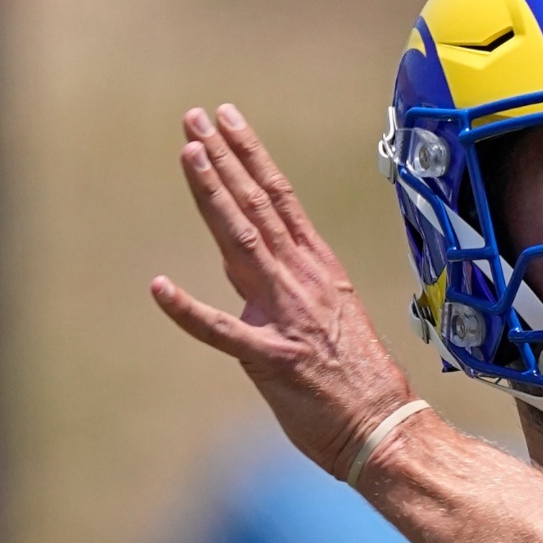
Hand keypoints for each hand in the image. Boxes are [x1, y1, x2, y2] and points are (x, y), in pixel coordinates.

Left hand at [151, 104, 417, 478]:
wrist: (383, 424)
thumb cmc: (355, 378)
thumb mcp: (325, 316)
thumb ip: (282, 289)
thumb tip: (241, 274)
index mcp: (317, 269)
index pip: (279, 198)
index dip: (250, 155)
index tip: (227, 119)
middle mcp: (301, 281)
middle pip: (256, 207)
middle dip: (223, 159)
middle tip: (194, 119)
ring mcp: (286, 316)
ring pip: (242, 242)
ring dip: (213, 195)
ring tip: (189, 155)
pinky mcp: (271, 358)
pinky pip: (221, 330)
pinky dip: (188, 310)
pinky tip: (159, 288)